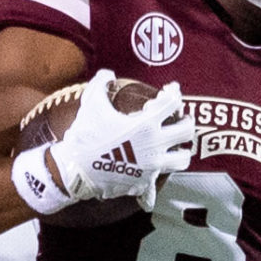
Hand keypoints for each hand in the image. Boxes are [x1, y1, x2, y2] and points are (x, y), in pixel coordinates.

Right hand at [44, 69, 196, 206]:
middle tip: (180, 120)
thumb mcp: (91, 103)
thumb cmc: (85, 135)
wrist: (74, 169)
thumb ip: (100, 84)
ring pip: (182, 160)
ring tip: (173, 147)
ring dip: (180, 151)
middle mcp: (154, 146)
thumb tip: (107, 73)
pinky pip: (154, 187)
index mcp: (146, 124)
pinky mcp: (142, 183)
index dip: (173, 93)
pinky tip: (147, 177)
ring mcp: (151, 167)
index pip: (173, 103)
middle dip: (185, 122)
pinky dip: (152, 184)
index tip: (169, 92)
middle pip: (187, 132)